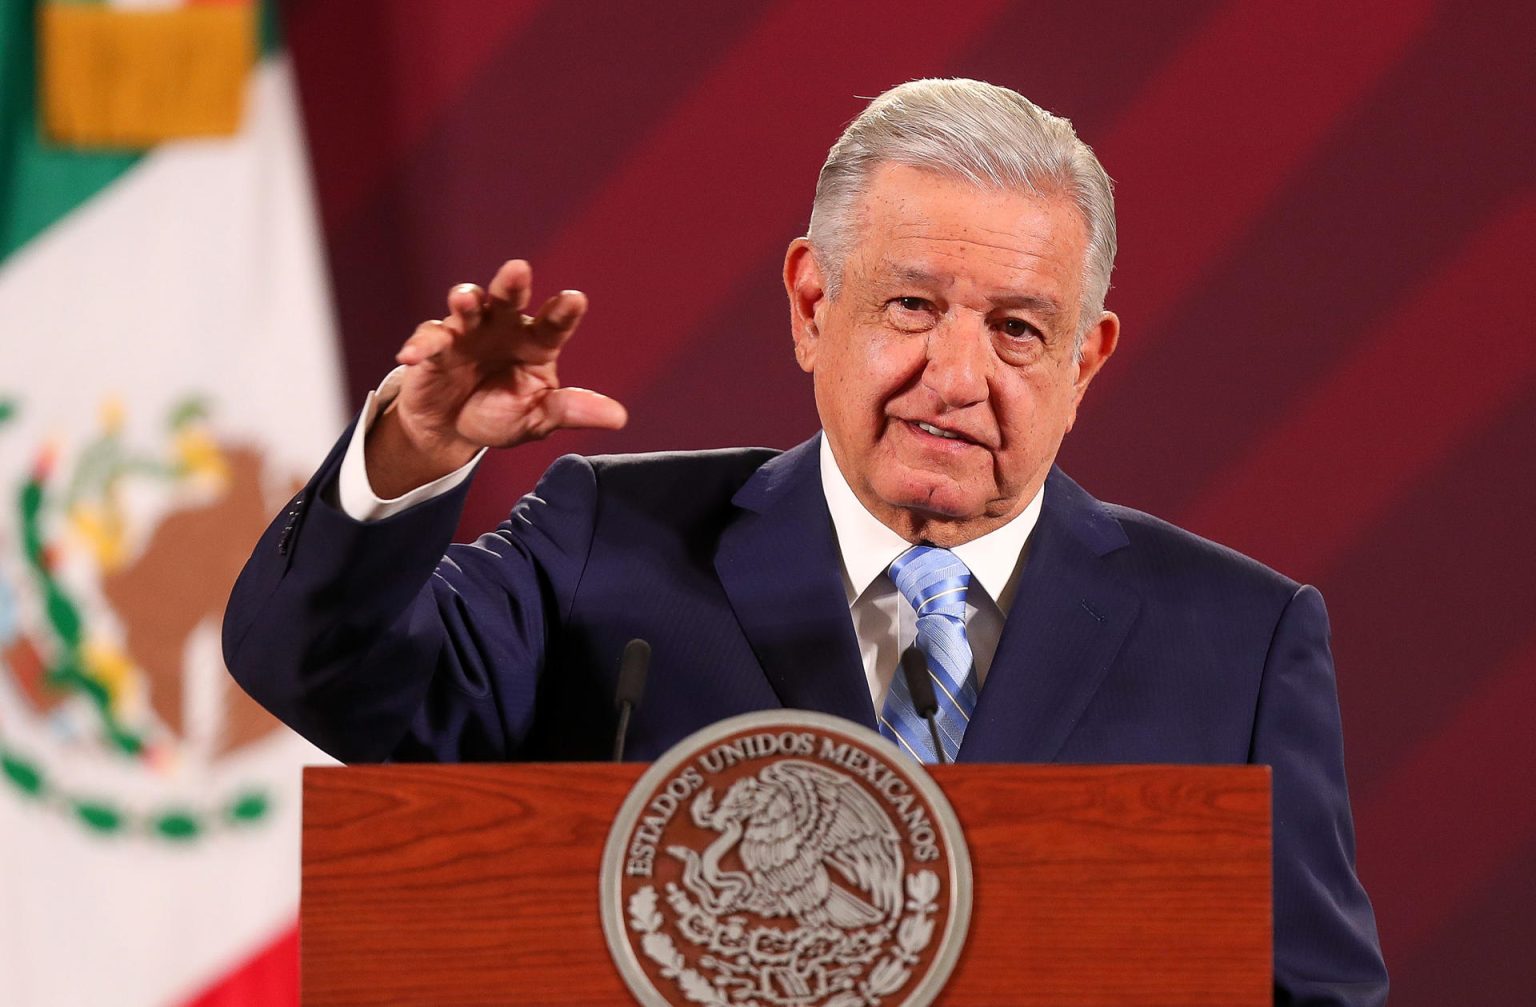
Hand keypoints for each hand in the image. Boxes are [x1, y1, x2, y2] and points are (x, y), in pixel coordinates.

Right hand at [365, 259, 626, 496]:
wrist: (451, 427)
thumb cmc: (500, 414)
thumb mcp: (537, 418)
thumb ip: (571, 411)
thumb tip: (619, 418)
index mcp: (537, 343)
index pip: (554, 323)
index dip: (563, 311)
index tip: (575, 299)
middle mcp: (503, 328)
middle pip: (510, 299)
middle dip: (512, 284)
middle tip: (518, 269)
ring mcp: (467, 332)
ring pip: (468, 307)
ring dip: (466, 300)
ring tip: (465, 300)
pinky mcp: (433, 346)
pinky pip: (427, 341)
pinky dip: (421, 346)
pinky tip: (413, 355)